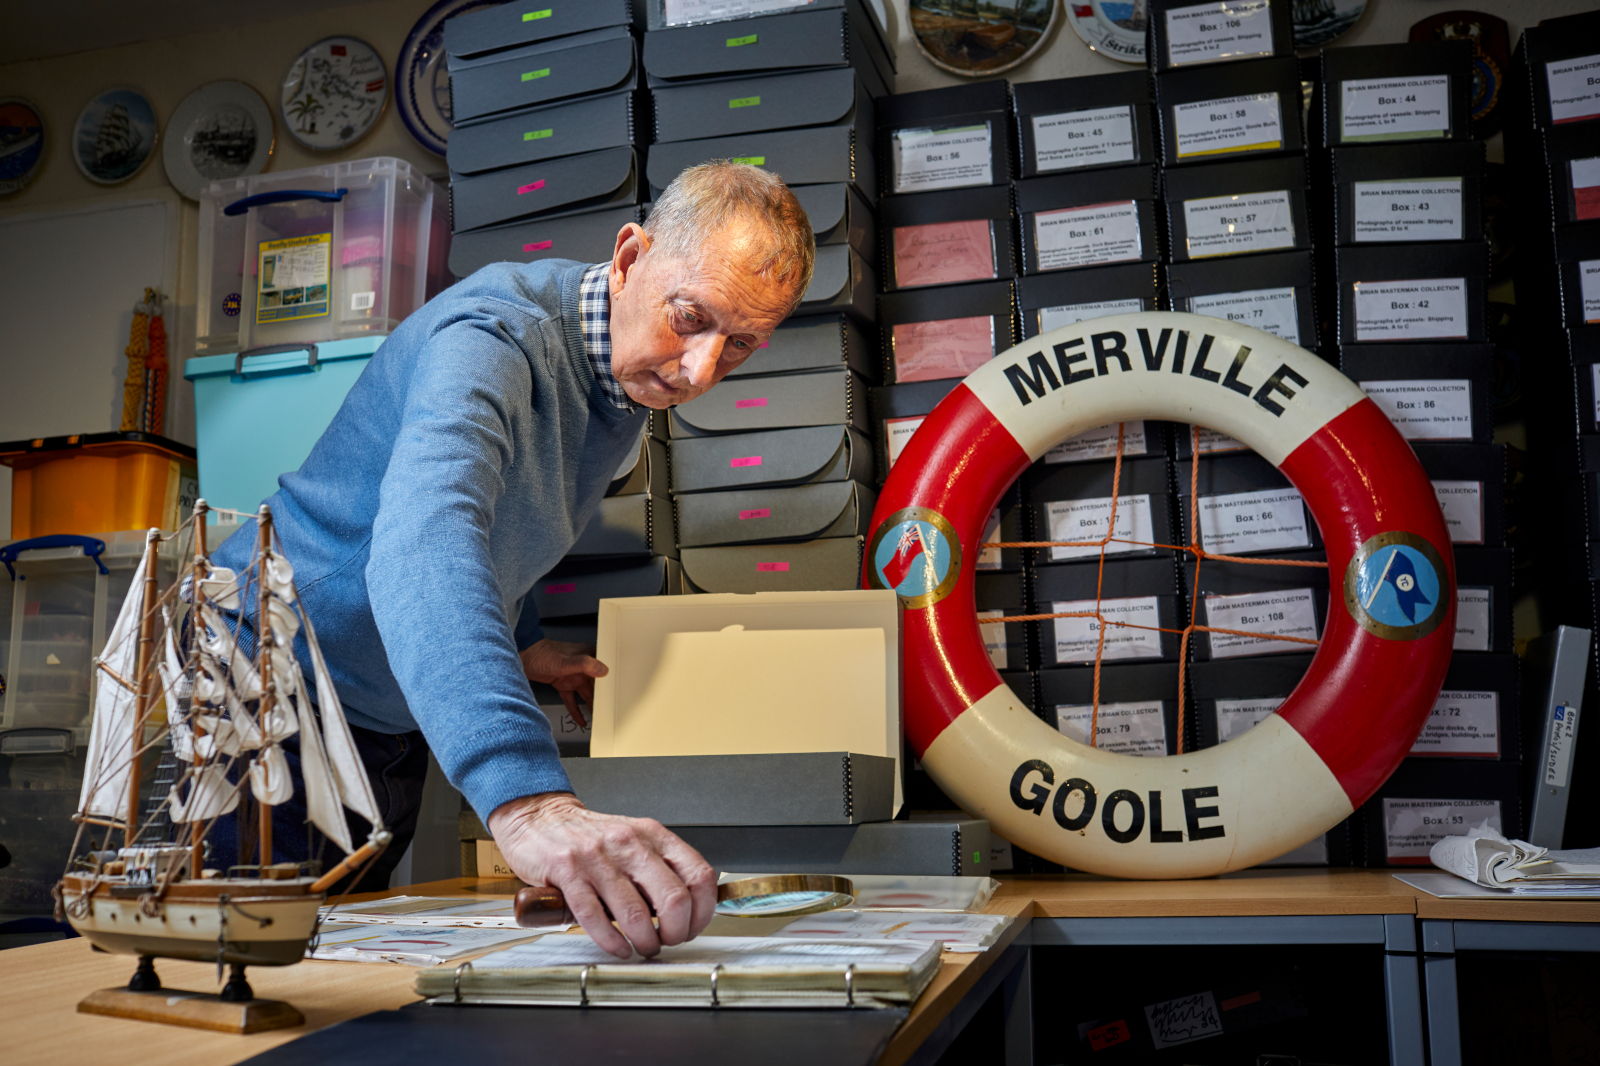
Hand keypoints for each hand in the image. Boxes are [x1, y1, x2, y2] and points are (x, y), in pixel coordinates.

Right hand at [487, 792, 716, 958]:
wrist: (541, 817)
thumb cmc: (592, 837)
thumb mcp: (635, 840)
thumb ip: (661, 867)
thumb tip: (690, 909)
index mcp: (653, 835)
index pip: (699, 875)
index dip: (703, 911)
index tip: (694, 927)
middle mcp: (630, 843)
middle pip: (673, 899)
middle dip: (676, 932)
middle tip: (669, 941)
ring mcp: (598, 858)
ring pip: (635, 914)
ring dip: (645, 942)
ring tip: (643, 947)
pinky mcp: (568, 872)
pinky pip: (595, 917)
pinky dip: (611, 941)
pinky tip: (618, 947)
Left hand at [520, 638, 607, 728]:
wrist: (522, 658)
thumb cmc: (542, 654)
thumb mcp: (565, 661)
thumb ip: (584, 665)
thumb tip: (603, 670)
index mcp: (588, 656)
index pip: (604, 671)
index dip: (611, 683)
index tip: (618, 695)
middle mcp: (583, 667)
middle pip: (596, 686)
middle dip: (602, 698)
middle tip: (609, 712)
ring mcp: (573, 676)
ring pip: (586, 695)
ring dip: (591, 706)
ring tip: (599, 719)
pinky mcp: (564, 684)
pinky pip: (572, 700)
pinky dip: (576, 710)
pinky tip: (581, 721)